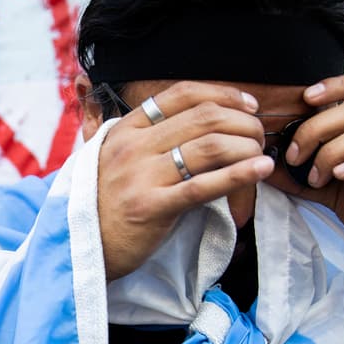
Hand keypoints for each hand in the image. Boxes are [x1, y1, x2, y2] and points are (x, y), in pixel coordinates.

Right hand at [96, 81, 274, 279]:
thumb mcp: (120, 162)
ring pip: (209, 147)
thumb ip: (152, 142)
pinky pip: (204, 186)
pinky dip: (240, 175)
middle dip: (243, 122)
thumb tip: (206, 129)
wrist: (81, 249)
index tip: (248, 105)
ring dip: (247, 147)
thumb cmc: (109, 207)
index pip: (181, 94)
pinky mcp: (151, 208)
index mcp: (126, 130)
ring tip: (262, 155)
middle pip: (203, 117)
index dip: (223, 94)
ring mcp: (140, 176)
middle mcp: (132, 147)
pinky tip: (261, 170)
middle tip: (260, 136)